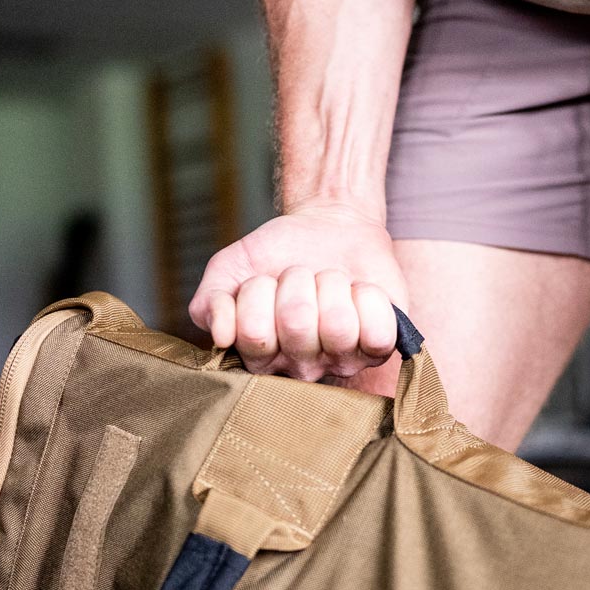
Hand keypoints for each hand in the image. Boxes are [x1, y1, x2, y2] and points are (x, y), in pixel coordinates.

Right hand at [189, 199, 406, 378]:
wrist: (329, 223)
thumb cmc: (277, 255)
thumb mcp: (229, 270)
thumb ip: (209, 303)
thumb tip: (221, 335)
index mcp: (262, 356)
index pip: (253, 335)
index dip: (257, 293)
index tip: (264, 281)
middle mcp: (303, 366)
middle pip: (297, 325)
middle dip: (297, 282)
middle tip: (302, 276)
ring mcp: (344, 359)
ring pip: (338, 327)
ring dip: (332, 285)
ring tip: (330, 281)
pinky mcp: (380, 346)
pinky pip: (377, 332)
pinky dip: (369, 297)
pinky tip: (359, 291)